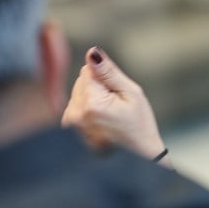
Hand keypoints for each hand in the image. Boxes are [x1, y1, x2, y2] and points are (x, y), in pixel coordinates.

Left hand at [62, 46, 166, 161]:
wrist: (137, 155)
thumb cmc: (139, 124)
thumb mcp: (132, 93)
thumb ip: (109, 71)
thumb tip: (92, 52)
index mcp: (91, 103)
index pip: (89, 70)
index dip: (107, 78)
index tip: (118, 95)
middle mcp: (75, 113)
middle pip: (82, 80)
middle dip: (99, 87)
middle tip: (116, 106)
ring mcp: (70, 122)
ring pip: (79, 91)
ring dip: (94, 97)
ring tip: (111, 114)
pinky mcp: (69, 126)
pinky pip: (77, 103)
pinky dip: (89, 107)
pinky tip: (102, 120)